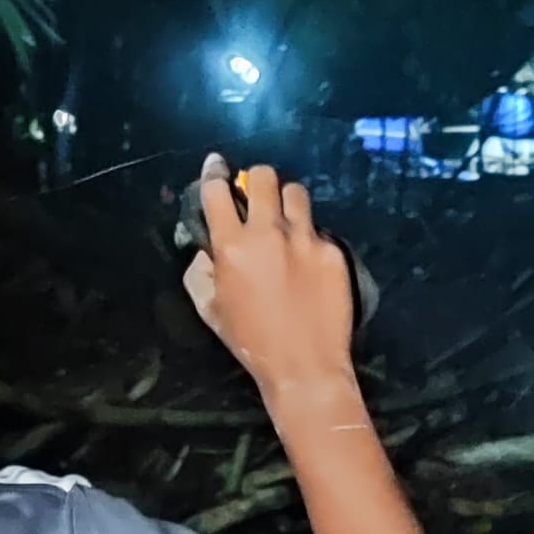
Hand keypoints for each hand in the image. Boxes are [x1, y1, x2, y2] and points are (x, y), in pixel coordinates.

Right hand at [182, 154, 354, 394]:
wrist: (304, 366)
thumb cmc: (251, 343)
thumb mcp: (210, 310)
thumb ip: (200, 272)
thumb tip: (205, 249)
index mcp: (231, 246)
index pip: (217, 190)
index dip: (214, 173)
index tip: (216, 167)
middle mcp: (268, 233)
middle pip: (263, 176)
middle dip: (257, 180)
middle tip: (257, 196)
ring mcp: (304, 239)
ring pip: (296, 193)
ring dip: (286, 202)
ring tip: (287, 223)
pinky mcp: (332, 251)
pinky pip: (319, 229)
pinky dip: (309, 239)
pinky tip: (308, 263)